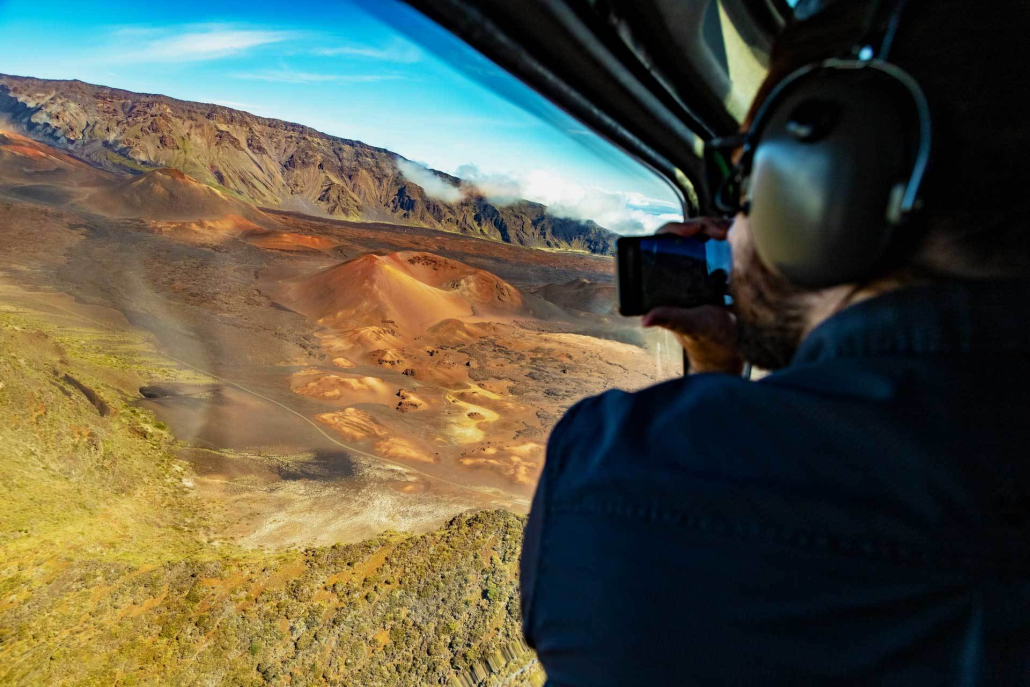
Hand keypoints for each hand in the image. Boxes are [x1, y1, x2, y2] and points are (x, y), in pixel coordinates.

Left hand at [641, 220, 743, 374]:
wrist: (732, 347)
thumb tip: (646, 319)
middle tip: (719, 232)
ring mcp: (702, 267)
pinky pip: (724, 243)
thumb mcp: (691, 325)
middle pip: (686, 233)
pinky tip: (739, 238)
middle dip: (703, 225)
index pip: (662, 242)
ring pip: (706, 234)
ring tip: (729, 233)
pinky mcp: (722, 268)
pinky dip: (732, 236)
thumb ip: (672, 319)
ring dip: (718, 227)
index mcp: (666, 280)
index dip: (674, 230)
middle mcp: (681, 270)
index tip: (692, 231)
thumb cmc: (707, 338)